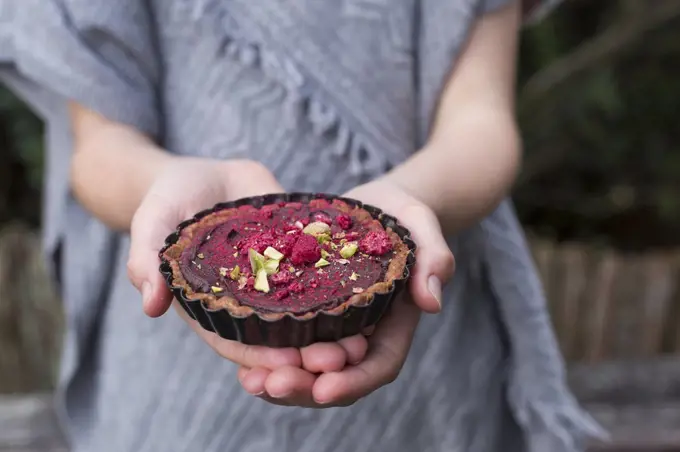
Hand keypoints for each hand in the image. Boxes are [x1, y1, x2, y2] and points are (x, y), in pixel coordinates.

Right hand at [126, 157, 367, 373]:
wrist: (204, 172)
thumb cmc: (169, 199)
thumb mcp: (154, 223)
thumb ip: (147, 258)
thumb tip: (151, 304)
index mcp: (213, 307)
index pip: (238, 342)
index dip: (263, 357)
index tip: (292, 363)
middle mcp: (249, 300)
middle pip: (280, 336)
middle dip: (308, 352)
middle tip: (343, 357)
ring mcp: (276, 279)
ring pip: (308, 312)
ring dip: (334, 329)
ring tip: (365, 337)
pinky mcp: (298, 256)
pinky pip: (323, 274)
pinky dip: (344, 288)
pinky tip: (373, 291)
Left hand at [237, 179, 454, 405]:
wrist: (376, 205)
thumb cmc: (404, 216)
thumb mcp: (422, 227)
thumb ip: (434, 259)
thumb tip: (432, 302)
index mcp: (393, 324)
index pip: (377, 366)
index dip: (353, 382)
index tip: (325, 388)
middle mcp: (361, 334)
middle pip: (336, 377)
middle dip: (305, 387)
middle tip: (271, 384)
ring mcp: (332, 327)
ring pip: (306, 368)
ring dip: (279, 379)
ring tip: (250, 380)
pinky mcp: (306, 313)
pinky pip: (286, 343)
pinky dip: (265, 355)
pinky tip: (242, 359)